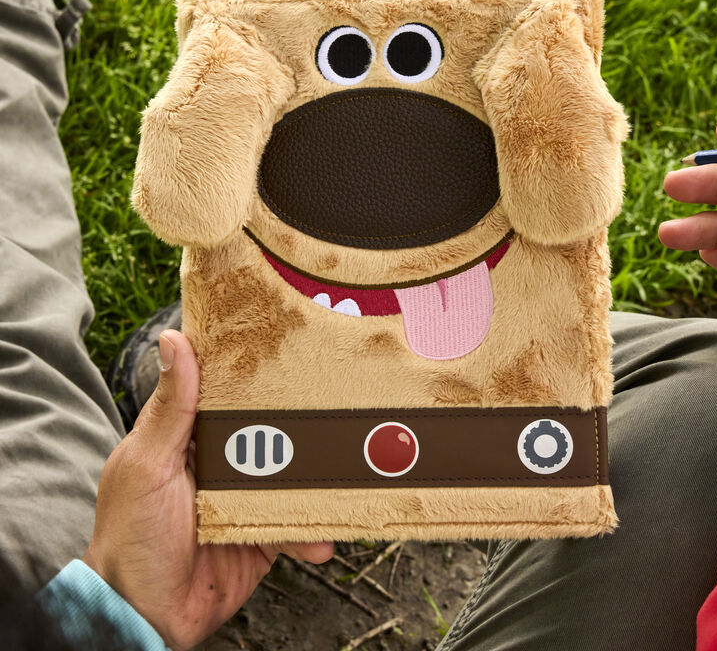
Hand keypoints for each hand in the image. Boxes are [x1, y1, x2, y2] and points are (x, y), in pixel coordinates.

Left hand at [83, 330, 332, 649]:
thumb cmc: (130, 538)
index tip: (285, 337)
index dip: (250, 364)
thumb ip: (171, 409)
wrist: (145, 618)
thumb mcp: (148, 465)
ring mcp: (244, 497)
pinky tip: (322, 536)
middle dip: (301, 415)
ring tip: (348, 466)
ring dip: (317, 475)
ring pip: (290, 473)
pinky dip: (312, 530)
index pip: (222, 387)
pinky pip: (295, 523)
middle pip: (268, 426)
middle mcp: (220, 460)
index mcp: (188, 434)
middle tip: (337, 396)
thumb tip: (175, 342)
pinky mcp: (261, 533)